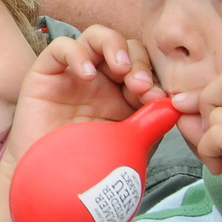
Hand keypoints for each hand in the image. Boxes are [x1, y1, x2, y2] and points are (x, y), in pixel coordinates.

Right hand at [4, 25, 162, 165]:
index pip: (145, 67)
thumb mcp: (131, 145)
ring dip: (114, 46)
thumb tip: (175, 102)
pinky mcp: (46, 73)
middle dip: (139, 62)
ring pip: (96, 37)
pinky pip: (61, 46)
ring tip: (121, 69)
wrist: (52, 185)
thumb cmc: (90, 168)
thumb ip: (152, 122)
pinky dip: (76, 53)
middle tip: (141, 86)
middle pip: (125, 47)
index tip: (160, 98)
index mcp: (123, 96)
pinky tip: (86, 74)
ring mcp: (74, 75)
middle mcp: (100, 81)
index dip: (156, 75)